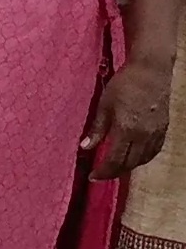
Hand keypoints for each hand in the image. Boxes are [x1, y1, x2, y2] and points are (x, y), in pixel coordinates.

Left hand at [83, 58, 173, 178]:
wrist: (151, 72)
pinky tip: (133, 157)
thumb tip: (84, 147)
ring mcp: (156, 134)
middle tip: (101, 174)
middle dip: (114, 172)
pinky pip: (153, 151)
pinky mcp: (164, 130)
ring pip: (143, 160)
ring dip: (128, 167)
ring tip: (114, 167)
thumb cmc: (124, 85)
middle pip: (129, 163)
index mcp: (127, 130)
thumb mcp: (104, 105)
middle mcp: (144, 136)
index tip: (92, 177)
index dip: (104, 172)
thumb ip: (96, 129)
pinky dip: (142, 159)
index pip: (115, 160)